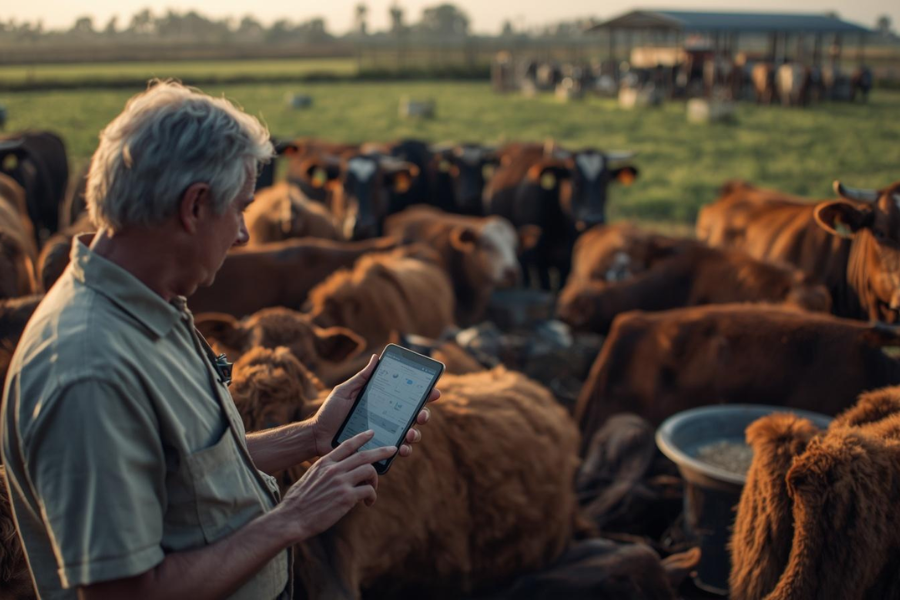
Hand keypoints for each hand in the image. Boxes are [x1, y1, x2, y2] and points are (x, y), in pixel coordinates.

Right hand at [276, 430, 395, 541]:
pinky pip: (368, 490)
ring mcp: (341, 482)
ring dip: (375, 479)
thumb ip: (326, 472)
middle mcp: (334, 469)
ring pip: (370, 470)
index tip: (372, 432)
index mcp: (324, 463)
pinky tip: (368, 503)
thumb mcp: (310, 477)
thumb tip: (339, 473)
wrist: (291, 518)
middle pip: (364, 455)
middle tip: (393, 450)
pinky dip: (371, 496)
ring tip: (371, 489)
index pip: (347, 444)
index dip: (361, 437)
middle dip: (381, 451)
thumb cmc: (298, 501)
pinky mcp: (346, 497)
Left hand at [312, 354, 440, 457]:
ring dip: (416, 434)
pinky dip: (404, 450)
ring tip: (411, 433)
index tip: (433, 391)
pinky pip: (397, 451)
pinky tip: (403, 449)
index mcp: (383, 403)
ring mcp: (385, 435)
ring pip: (410, 434)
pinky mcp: (379, 450)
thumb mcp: (345, 391)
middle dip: (424, 414)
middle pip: (415, 416)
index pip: (408, 397)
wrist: (317, 435)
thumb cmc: (330, 412)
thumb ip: (361, 377)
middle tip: (422, 414)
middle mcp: (388, 418)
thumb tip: (377, 358)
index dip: (424, 394)